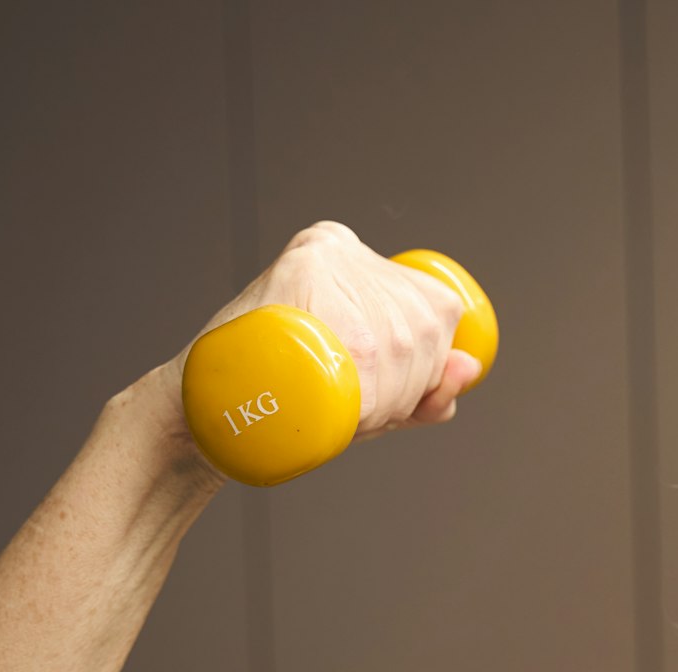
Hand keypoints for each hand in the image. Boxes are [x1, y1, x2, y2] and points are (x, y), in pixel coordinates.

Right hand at [162, 220, 485, 447]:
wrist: (206, 414)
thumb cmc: (289, 402)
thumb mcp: (371, 396)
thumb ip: (427, 387)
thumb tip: (471, 369)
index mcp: (366, 265)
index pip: (438, 315)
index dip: (428, 369)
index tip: (394, 396)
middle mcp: (348, 251)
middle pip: (423, 330)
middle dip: (406, 389)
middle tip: (357, 410)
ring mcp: (323, 259)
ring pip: (396, 345)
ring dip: (384, 400)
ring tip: (338, 409)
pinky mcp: (298, 273)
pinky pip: (360, 351)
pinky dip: (363, 398)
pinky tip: (340, 407)